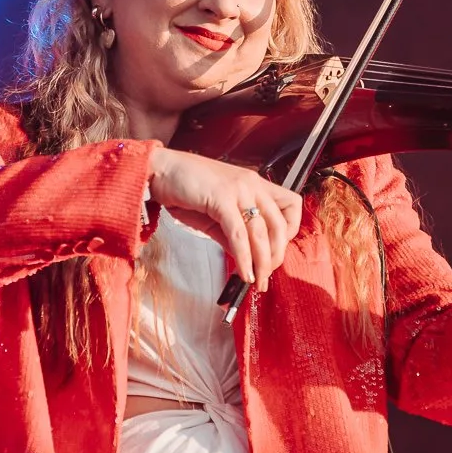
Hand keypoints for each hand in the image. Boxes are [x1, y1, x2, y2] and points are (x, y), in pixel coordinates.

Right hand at [145, 147, 302, 287]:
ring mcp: (238, 189)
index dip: (289, 233)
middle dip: (276, 256)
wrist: (160, 171)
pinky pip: (239, 234)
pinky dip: (244, 258)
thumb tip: (246, 259)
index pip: (291, 206)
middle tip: (266, 276)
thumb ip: (233, 235)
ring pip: (261, 233)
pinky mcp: (221, 198)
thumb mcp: (216, 214)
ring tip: (257, 282)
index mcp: (255, 184)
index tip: (276, 251)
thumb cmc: (185, 188)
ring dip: (262, 263)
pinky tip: (243, 272)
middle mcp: (252, 184)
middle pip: (280, 225)